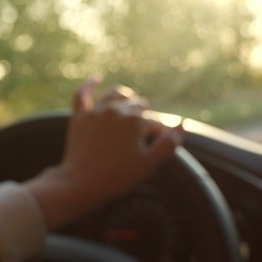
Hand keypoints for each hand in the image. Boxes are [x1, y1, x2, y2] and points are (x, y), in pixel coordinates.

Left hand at [25, 77, 182, 229]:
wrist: (81, 183)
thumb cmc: (117, 175)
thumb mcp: (148, 163)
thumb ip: (168, 143)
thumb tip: (182, 123)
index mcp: (136, 120)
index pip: (155, 122)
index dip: (158, 135)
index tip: (155, 147)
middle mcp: (116, 109)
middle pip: (138, 105)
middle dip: (144, 116)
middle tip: (142, 135)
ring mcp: (96, 110)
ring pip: (116, 93)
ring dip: (126, 97)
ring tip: (130, 105)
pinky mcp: (80, 115)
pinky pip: (82, 93)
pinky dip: (89, 84)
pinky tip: (96, 79)